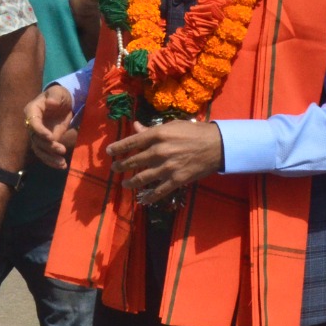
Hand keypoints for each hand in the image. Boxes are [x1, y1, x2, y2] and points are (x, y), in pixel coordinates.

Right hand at [25, 85, 74, 169]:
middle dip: (48, 147)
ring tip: (62, 164)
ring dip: (50, 158)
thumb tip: (50, 102)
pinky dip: (52, 161)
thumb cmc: (59, 95)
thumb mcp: (59, 93)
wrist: (64, 103)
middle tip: (62, 150)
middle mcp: (32, 124)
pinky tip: (62, 166)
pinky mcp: (45, 142)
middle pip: (36, 139)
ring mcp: (38, 135)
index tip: (51, 138)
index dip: (40, 131)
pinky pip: (46, 153)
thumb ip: (55, 97)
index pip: (32, 123)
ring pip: (39, 150)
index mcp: (32, 110)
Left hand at [107, 119, 223, 206]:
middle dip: (121, 165)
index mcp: (158, 135)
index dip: (118, 148)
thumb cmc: (195, 132)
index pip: (131, 142)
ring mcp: (167, 167)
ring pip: (142, 177)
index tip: (109, 152)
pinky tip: (142, 199)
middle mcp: (159, 151)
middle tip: (114, 168)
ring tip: (124, 183)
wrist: (217, 146)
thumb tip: (136, 126)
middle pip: (134, 161)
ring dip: (130, 181)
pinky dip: (149, 196)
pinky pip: (158, 191)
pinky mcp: (176, 180)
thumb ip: (152, 129)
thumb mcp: (172, 126)